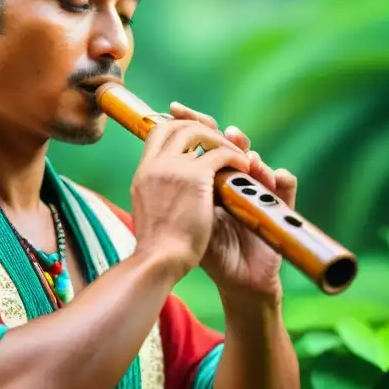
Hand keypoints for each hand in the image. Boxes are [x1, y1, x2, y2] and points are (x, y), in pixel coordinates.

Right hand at [130, 117, 250, 279]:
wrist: (160, 262)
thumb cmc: (157, 250)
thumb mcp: (150, 212)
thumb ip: (158, 193)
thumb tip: (166, 188)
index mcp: (143, 173)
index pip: (158, 133)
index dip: (178, 126)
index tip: (196, 131)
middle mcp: (154, 164)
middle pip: (178, 127)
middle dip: (202, 126)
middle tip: (221, 140)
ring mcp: (173, 168)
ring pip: (200, 134)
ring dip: (221, 141)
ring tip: (235, 154)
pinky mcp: (196, 177)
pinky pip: (221, 154)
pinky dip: (236, 156)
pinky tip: (245, 166)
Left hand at [168, 102, 296, 298]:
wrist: (237, 281)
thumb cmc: (208, 250)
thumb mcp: (186, 216)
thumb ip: (177, 187)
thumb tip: (160, 155)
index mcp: (211, 179)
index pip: (205, 144)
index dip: (193, 125)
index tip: (175, 108)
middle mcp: (236, 181)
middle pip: (235, 147)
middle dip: (226, 136)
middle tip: (219, 130)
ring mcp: (259, 193)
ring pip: (259, 164)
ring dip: (252, 156)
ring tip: (244, 153)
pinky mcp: (279, 210)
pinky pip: (286, 189)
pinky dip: (283, 180)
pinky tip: (276, 176)